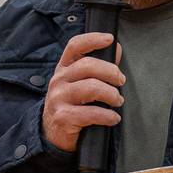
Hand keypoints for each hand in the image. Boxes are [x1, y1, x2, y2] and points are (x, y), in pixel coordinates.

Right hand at [41, 33, 124, 153]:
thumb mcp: (80, 83)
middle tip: (120, 81)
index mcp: (64, 68)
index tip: (109, 39)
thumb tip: (115, 49)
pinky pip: (91, 113)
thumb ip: (98, 67)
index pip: (75, 46)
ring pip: (91, 88)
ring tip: (117, 101)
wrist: (52, 132)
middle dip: (111, 72)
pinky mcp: (63, 117)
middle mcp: (58, 80)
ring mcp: (59, 98)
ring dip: (111, 94)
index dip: (92, 39)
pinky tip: (113, 118)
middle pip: (87, 65)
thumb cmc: (71, 105)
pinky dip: (108, 116)